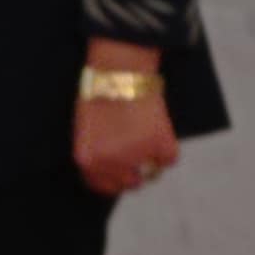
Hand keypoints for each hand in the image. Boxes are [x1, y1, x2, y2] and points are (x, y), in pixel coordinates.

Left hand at [74, 39, 179, 198]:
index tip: (122, 173)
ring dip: (151, 157)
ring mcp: (136, 157)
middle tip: (137, 149)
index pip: (102, 186)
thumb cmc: (99, 90)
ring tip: (145, 131)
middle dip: (134, 169)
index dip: (114, 180)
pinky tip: (157, 126)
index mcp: (88, 160)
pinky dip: (167, 146)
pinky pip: (168, 158)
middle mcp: (110, 164)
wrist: (118, 69)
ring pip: (151, 172)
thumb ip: (95, 152)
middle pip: (129, 183)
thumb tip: (109, 166)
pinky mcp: (159, 146)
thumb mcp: (85, 126)